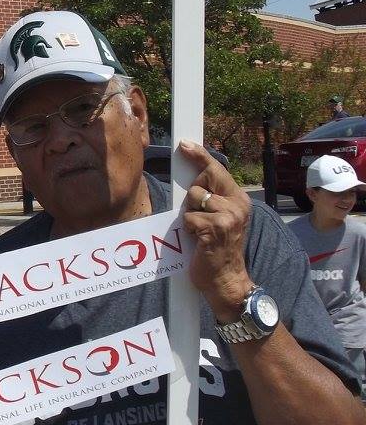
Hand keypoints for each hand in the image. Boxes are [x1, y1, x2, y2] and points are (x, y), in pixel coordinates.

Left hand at [177, 140, 254, 321]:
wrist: (226, 279)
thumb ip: (211, 199)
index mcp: (239, 200)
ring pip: (194, 198)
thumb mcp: (220, 219)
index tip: (185, 145)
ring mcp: (228, 216)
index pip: (217, 170)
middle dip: (195, 189)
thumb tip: (194, 180)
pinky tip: (198, 241)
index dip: (200, 155)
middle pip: (206, 177)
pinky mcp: (215, 228)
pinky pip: (189, 218)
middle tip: (198, 211)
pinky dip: (188, 229)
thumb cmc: (216, 249)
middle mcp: (238, 204)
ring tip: (200, 231)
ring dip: (190, 214)